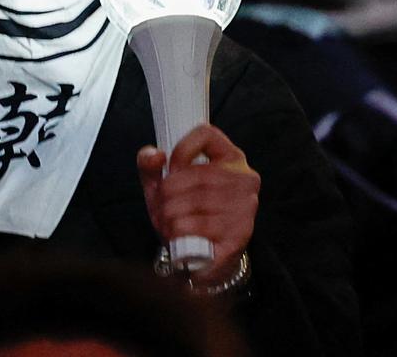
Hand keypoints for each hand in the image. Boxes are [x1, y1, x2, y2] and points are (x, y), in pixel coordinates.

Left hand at [136, 123, 260, 285]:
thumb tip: (155, 156)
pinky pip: (196, 228)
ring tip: (167, 226)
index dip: (181, 149)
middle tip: (160, 210)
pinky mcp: (240, 233)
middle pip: (193, 174)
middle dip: (166, 196)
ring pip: (192, 203)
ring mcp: (245, 205)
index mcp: (231, 157)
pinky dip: (179, 234)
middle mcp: (244, 177)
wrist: (206, 261)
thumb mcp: (165, 188)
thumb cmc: (187, 216)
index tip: (171, 169)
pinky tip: (179, 239)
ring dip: (169, 218)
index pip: (206, 134)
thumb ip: (151, 167)